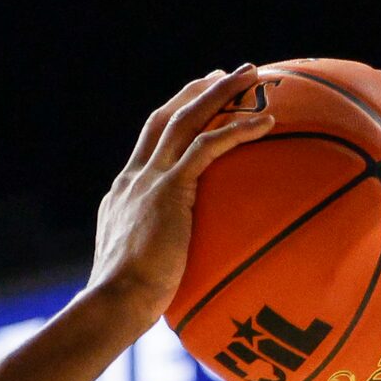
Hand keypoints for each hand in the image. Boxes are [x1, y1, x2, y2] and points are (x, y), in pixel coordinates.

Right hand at [90, 68, 274, 322]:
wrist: (112, 304)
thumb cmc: (124, 305)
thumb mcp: (136, 275)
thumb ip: (154, 262)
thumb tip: (171, 282)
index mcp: (123, 195)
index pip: (147, 146)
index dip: (171, 119)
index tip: (194, 106)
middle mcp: (133, 180)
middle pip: (164, 119)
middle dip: (194, 93)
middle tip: (224, 75)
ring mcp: (149, 181)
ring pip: (186, 119)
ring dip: (219, 93)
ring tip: (251, 75)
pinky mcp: (169, 190)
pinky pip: (209, 147)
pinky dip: (238, 130)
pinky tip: (268, 122)